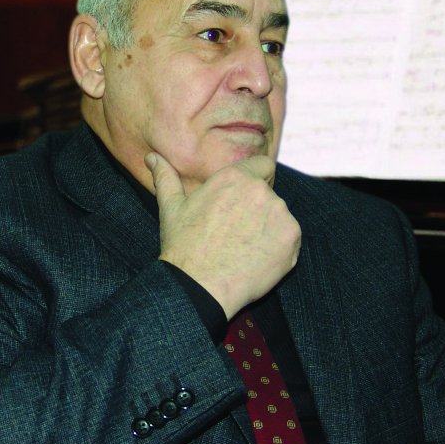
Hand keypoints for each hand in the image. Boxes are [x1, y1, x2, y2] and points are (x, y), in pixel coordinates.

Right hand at [145, 152, 301, 319]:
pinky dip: (279, 247)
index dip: (257, 179)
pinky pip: (290, 237)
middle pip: (269, 194)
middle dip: (257, 209)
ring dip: (269, 228)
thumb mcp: (171, 208)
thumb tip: (152, 157)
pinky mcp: (292, 236)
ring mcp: (280, 213)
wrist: (199, 286)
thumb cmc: (184, 247)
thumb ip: (166, 177)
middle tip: (236, 232)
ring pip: (280, 216)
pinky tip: (257, 259)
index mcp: (235, 177)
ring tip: (244, 248)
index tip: (246, 200)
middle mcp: (261, 190)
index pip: (264, 165)